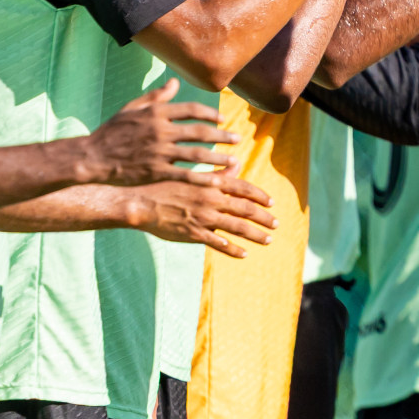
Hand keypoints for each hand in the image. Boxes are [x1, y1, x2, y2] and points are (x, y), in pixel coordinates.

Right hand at [86, 79, 236, 186]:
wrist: (92, 157)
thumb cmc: (112, 131)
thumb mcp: (133, 108)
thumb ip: (157, 96)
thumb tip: (176, 82)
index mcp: (156, 113)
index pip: (192, 109)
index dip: (211, 113)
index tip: (223, 118)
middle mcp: (160, 130)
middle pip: (200, 131)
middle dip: (222, 135)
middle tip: (237, 138)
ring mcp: (159, 151)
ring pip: (197, 153)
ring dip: (218, 157)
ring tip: (233, 160)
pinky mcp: (155, 171)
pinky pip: (185, 175)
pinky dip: (203, 178)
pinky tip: (216, 181)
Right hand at [123, 176, 276, 258]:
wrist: (141, 203)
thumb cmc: (165, 187)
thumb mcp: (193, 176)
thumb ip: (217, 174)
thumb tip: (237, 165)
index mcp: (212, 183)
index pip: (244, 188)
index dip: (260, 196)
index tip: (272, 202)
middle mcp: (211, 200)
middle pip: (246, 209)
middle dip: (264, 218)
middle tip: (277, 224)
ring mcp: (203, 217)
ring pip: (237, 227)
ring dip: (255, 234)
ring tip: (268, 240)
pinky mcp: (194, 233)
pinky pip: (218, 243)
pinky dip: (233, 249)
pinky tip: (244, 254)